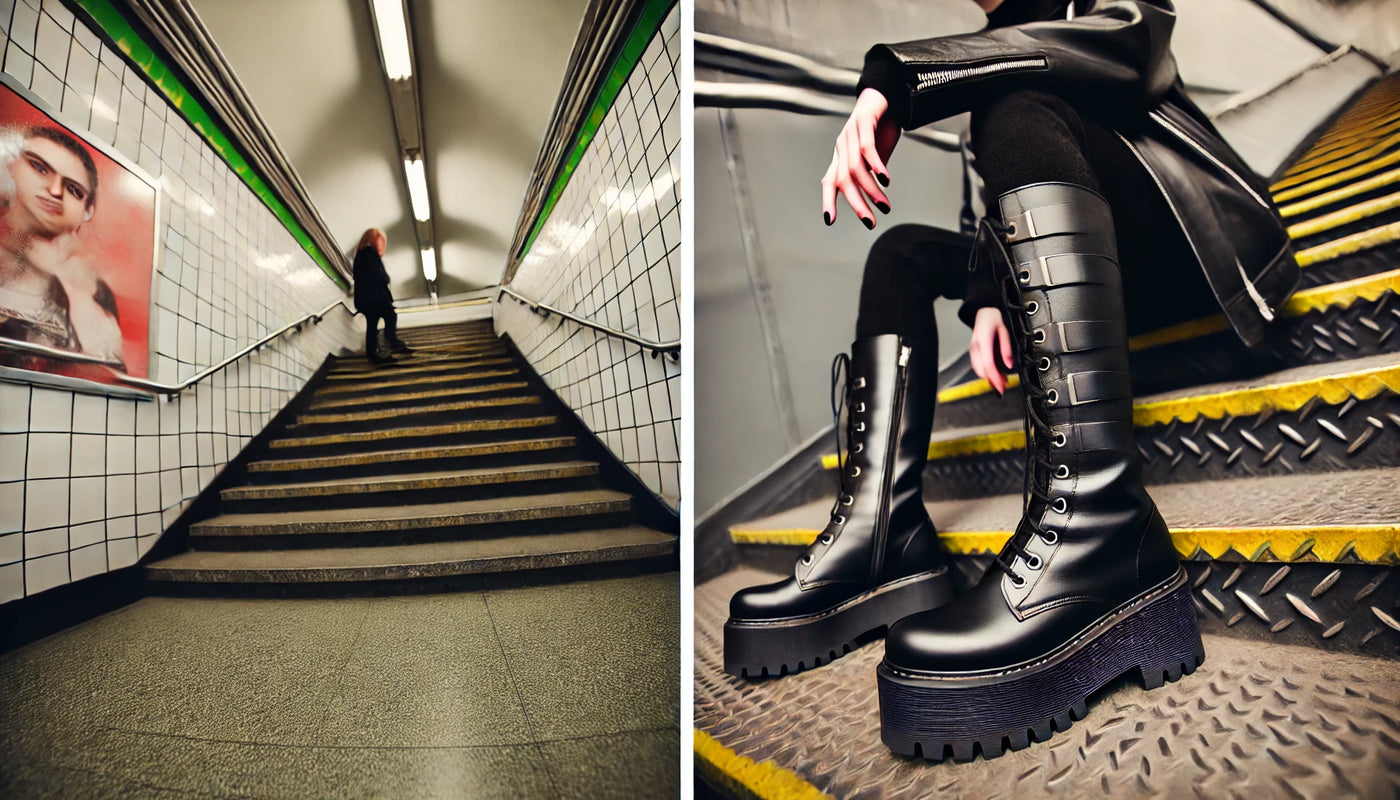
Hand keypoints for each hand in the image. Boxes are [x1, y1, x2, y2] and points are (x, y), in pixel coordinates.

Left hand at [821, 88, 900, 228]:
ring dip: (870, 189)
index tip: (829, 220)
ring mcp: (850, 134)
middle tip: (869, 222)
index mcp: (841, 155)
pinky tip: (885, 179)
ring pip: (855, 168)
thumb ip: (872, 173)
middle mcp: (842, 146)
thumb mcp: (875, 155)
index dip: (828, 200)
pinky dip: (876, 165)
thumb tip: (875, 196)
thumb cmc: (881, 127)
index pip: (830, 181)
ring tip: (883, 205)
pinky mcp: (863, 122)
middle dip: (856, 204)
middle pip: (843, 180)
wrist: (887, 93)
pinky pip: (866, 148)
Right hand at [969, 306, 1014, 393]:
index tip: (1002, 386)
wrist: (984, 311)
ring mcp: (973, 349)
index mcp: (983, 341)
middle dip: (992, 381)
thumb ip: (1006, 349)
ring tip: (1001, 381)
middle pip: (982, 370)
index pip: (988, 365)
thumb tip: (1009, 365)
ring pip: (978, 369)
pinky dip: (985, 372)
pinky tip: (994, 373)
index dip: (995, 378)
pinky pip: (977, 365)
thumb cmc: (994, 318)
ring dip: (989, 377)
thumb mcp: (1005, 331)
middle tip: (1003, 386)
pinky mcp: (973, 351)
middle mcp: (975, 347)